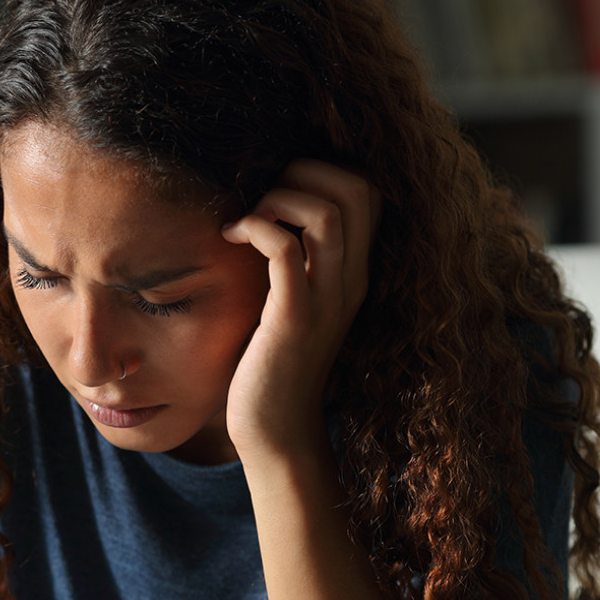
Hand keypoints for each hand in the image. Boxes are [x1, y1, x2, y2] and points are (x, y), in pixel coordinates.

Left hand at [219, 159, 380, 459]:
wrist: (274, 429)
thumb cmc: (270, 360)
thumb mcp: (290, 298)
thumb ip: (292, 258)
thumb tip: (260, 207)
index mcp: (352, 271)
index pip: (368, 191)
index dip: (324, 170)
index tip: (277, 189)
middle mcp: (349, 279)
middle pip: (357, 189)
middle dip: (304, 172)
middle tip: (262, 196)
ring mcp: (326, 299)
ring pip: (328, 213)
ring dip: (278, 197)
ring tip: (247, 219)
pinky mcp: (294, 319)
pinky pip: (285, 251)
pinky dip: (256, 227)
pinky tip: (231, 236)